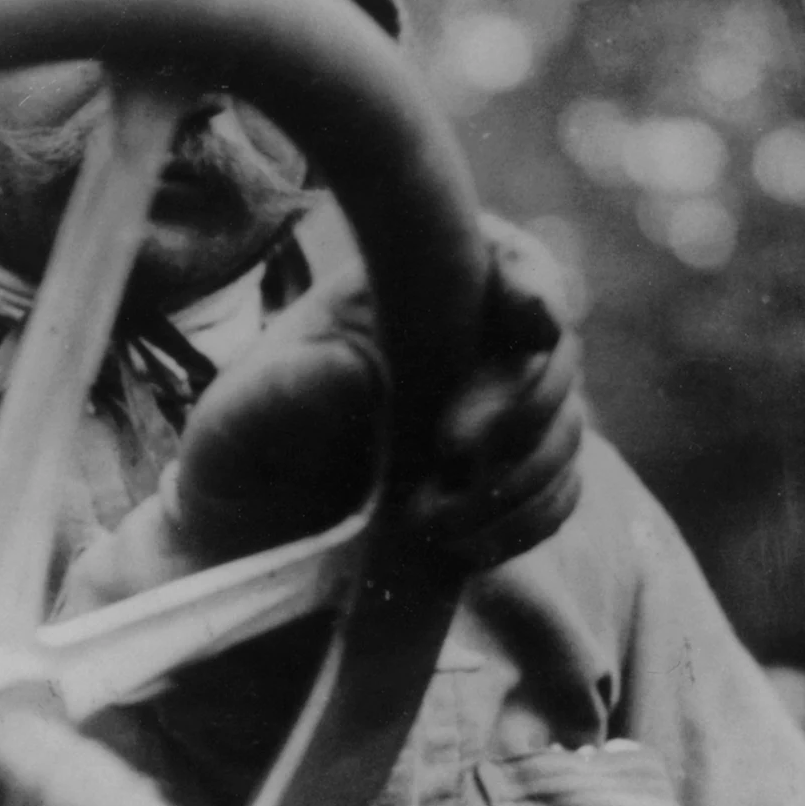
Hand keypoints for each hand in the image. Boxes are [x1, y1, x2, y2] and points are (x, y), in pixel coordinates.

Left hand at [160, 216, 585, 575]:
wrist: (252, 534)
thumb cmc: (240, 452)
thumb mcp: (238, 420)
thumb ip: (285, 390)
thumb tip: (357, 368)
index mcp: (404, 292)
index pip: (498, 259)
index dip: (534, 281)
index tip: (538, 322)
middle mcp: (464, 340)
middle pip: (552, 352)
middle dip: (519, 406)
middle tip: (451, 453)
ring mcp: (497, 408)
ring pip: (565, 427)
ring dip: (516, 479)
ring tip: (431, 520)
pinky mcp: (511, 476)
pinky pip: (561, 490)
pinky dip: (525, 519)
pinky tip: (464, 546)